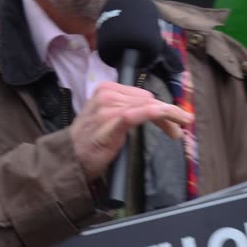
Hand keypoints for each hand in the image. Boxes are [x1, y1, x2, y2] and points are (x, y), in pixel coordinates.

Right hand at [70, 82, 190, 179]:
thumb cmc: (90, 142)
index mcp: (106, 89)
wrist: (70, 158)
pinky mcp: (114, 120)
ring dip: (168, 118)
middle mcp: (107, 94)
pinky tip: (171, 118)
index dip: (160, 107)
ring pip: (149, 106)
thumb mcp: (107, 118)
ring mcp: (110, 106)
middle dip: (167, 114)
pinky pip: (141, 112)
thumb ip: (125, 110)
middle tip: (177, 132)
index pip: (141, 94)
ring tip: (176, 133)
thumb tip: (152, 111)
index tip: (173, 120)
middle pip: (148, 99)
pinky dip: (159, 114)